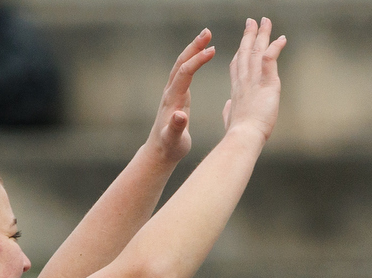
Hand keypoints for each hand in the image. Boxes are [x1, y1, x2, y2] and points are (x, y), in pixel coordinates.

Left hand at [146, 32, 216, 166]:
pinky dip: (193, 60)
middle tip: (207, 32)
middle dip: (194, 46)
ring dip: (193, 49)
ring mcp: (173, 91)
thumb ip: (177, 127)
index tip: (211, 50)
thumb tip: (180, 115)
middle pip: (181, 62)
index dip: (197, 60)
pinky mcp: (177, 94)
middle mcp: (170, 91)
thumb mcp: (174, 139)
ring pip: (182, 64)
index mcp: (173, 99)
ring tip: (207, 37)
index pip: (185, 73)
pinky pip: (185, 72)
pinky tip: (202, 54)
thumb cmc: (170, 146)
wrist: (160, 150)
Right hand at [220, 18, 287, 140]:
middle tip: (252, 21)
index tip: (243, 42)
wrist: (243, 136)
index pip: (237, 65)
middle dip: (249, 35)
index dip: (240, 51)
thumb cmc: (237, 132)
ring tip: (265, 21)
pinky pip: (270, 59)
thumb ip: (229, 109)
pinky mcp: (267, 83)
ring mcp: (254, 79)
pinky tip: (281, 39)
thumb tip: (228, 107)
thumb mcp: (229, 117)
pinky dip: (276, 48)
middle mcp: (244, 80)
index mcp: (236, 88)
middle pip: (246, 52)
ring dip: (262, 35)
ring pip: (257, 50)